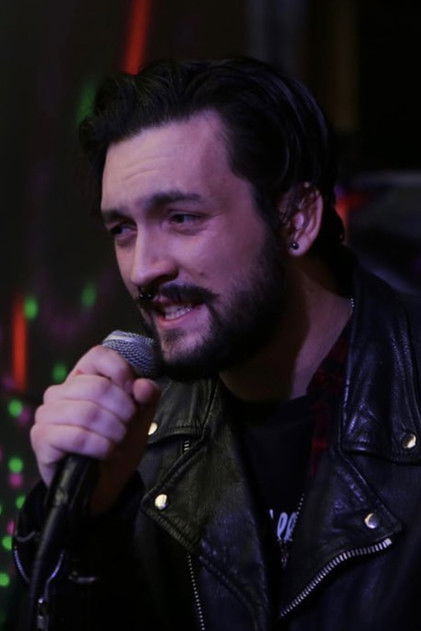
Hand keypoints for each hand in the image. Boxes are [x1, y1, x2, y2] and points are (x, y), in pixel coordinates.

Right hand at [30, 345, 159, 513]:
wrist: (104, 483)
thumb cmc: (119, 442)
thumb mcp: (140, 416)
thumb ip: (147, 396)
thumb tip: (143, 386)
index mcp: (83, 376)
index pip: (98, 355)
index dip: (122, 372)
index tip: (135, 395)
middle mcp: (60, 391)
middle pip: (97, 387)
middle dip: (123, 411)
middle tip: (127, 427)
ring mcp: (47, 414)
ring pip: (87, 412)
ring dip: (113, 431)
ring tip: (118, 442)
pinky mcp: (41, 438)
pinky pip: (76, 436)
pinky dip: (100, 446)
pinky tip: (108, 453)